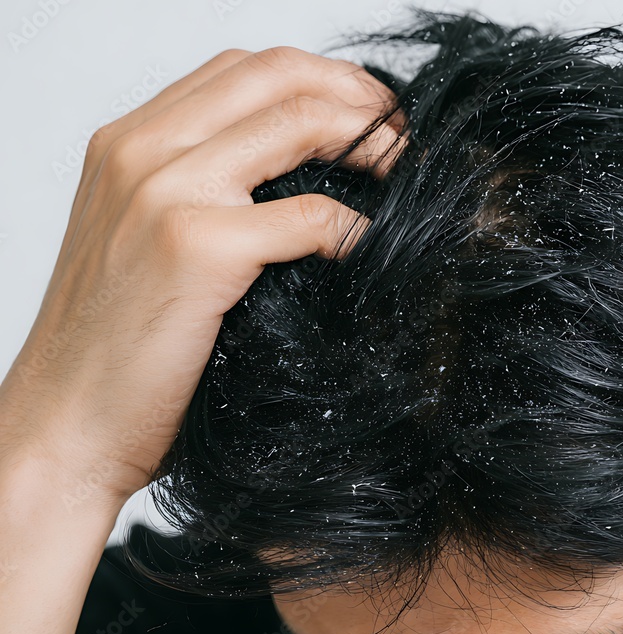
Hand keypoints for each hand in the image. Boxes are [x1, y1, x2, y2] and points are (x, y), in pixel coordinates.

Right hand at [3, 46, 404, 506]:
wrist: (67, 425)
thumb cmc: (109, 357)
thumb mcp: (136, 252)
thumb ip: (191, 203)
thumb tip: (286, 195)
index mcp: (127, 145)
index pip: (238, 71)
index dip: (316, 80)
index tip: (362, 114)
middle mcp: (142, 151)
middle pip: (276, 74)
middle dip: (355, 94)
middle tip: (401, 135)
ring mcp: (167, 193)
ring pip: (297, 122)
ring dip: (369, 140)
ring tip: (406, 173)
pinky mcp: (197, 247)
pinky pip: (310, 216)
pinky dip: (357, 226)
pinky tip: (375, 246)